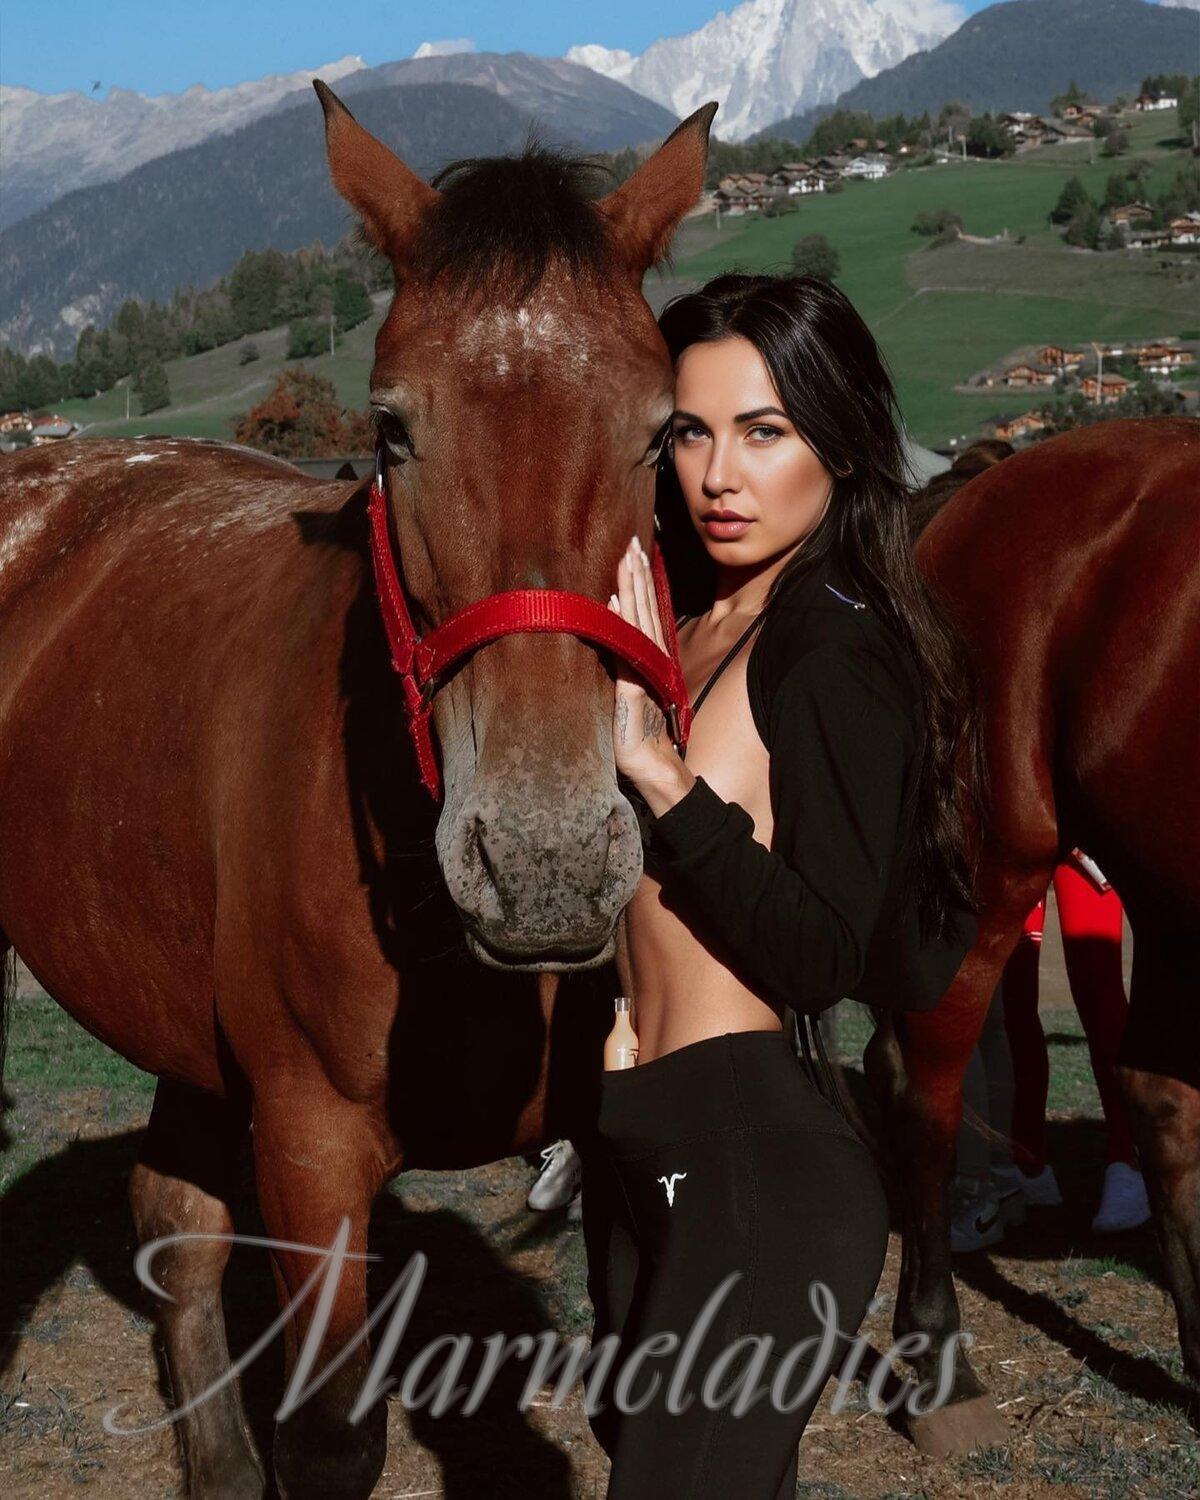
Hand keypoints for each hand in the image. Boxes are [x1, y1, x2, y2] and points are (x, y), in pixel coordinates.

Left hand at [608, 536, 694, 813]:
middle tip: (634, 541)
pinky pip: (627, 650)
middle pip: (644, 607)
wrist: (650, 763)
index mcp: (649, 656)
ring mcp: (644, 669)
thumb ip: (620, 663)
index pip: (644, 610)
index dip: (639, 581)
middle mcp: (650, 657)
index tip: (634, 551)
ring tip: (628, 559)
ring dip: (633, 588)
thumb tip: (607, 631)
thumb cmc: (633, 731)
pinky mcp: (633, 686)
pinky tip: (618, 603)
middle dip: (638, 573)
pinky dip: (624, 625)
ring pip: (639, 620)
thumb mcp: (625, 689)